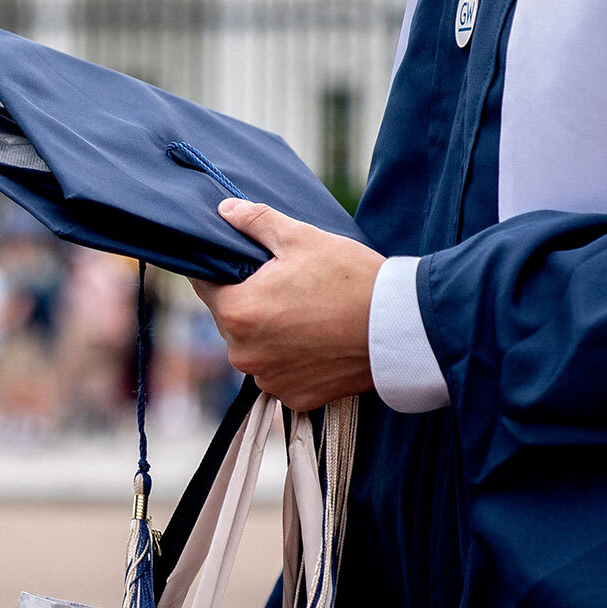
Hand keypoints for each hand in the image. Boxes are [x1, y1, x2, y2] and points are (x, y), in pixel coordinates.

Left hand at [190, 197, 385, 410]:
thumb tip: (225, 210)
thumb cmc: (351, 279)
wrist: (402, 328)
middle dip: (249, 300)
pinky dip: (292, 358)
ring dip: (269, 332)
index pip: (205, 285)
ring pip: (254, 347)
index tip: (242, 263)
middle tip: (285, 284)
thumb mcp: (301, 237)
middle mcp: (244, 353)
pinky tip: (317, 339)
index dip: (220, 270)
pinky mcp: (296, 398)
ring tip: (305, 311)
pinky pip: (281, 372)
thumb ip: (256, 222)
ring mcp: (270, 380)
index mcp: (237, 311)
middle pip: (230, 317)